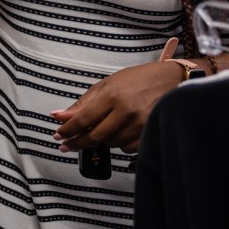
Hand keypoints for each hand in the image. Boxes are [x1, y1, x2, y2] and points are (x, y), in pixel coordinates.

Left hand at [50, 61, 181, 152]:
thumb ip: (82, 103)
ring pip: (111, 144)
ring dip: (101, 140)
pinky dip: (119, 144)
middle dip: (77, 142)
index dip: (68, 130)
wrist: (170, 79)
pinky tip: (119, 133)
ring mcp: (140, 124)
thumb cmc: (137, 79)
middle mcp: (126, 111)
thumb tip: (58, 116)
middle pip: (95, 136)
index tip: (58, 135)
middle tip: (66, 144)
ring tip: (100, 130)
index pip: (83, 119)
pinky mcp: (151, 133)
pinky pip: (128, 149)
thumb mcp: (106, 85)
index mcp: (113, 95)